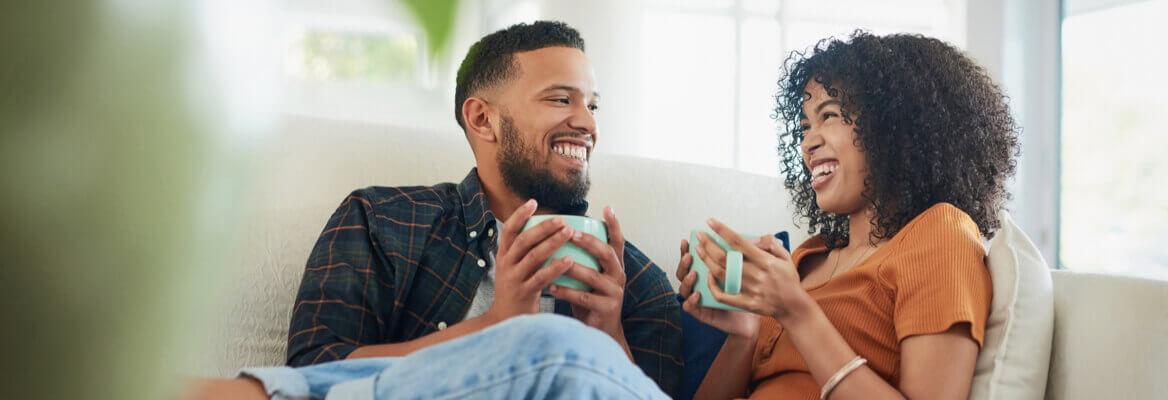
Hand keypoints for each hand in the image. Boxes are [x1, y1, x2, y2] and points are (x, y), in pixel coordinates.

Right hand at [487, 199, 576, 321]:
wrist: (506, 321)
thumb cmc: (516, 290)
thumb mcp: (513, 268)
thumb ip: (524, 252)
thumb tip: (544, 229)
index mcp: (503, 256)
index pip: (508, 230)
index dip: (520, 215)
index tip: (534, 202)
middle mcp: (505, 265)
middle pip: (523, 241)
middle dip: (543, 228)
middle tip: (562, 219)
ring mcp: (513, 280)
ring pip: (533, 257)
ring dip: (552, 242)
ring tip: (569, 232)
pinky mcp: (524, 294)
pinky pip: (541, 278)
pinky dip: (555, 268)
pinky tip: (568, 259)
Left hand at [548, 206, 626, 338]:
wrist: (600, 332)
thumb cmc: (590, 298)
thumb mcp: (591, 277)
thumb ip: (584, 259)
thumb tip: (561, 233)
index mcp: (614, 266)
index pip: (618, 241)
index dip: (615, 225)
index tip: (607, 207)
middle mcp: (618, 276)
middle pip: (607, 254)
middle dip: (589, 242)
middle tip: (571, 233)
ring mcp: (613, 293)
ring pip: (593, 276)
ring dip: (573, 268)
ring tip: (554, 261)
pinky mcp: (605, 309)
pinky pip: (583, 298)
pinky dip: (565, 292)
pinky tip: (550, 287)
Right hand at [677, 238, 759, 338]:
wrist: (750, 319)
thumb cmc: (748, 295)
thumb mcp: (745, 273)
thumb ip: (742, 257)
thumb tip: (747, 240)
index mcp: (706, 272)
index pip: (692, 258)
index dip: (687, 249)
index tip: (690, 239)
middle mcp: (699, 284)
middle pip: (683, 271)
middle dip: (684, 262)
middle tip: (689, 255)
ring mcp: (697, 299)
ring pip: (683, 288)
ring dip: (687, 280)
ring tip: (694, 273)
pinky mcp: (700, 312)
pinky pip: (689, 307)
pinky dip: (691, 300)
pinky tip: (697, 294)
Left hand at [692, 219, 804, 321]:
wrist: (793, 306)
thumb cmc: (788, 280)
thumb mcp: (785, 256)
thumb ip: (770, 242)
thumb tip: (752, 238)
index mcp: (765, 261)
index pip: (738, 241)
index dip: (722, 230)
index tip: (711, 222)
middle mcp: (756, 274)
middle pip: (724, 257)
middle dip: (708, 243)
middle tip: (700, 235)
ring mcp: (749, 290)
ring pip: (720, 273)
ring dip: (706, 259)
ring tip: (699, 249)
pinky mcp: (745, 303)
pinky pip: (723, 295)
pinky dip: (712, 285)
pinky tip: (707, 275)